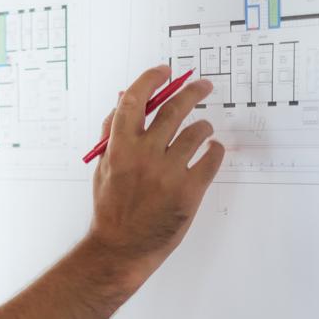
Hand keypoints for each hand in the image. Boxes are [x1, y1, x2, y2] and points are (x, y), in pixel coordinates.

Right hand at [88, 64, 223, 288]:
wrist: (121, 247)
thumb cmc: (110, 206)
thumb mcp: (103, 166)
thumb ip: (112, 132)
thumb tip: (123, 99)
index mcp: (119, 147)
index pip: (135, 100)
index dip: (150, 80)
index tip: (164, 71)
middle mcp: (145, 155)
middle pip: (173, 109)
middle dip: (191, 92)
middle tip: (203, 86)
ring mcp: (168, 172)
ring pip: (197, 132)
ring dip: (203, 126)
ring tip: (204, 130)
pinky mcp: (190, 190)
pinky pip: (211, 159)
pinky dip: (215, 151)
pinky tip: (213, 150)